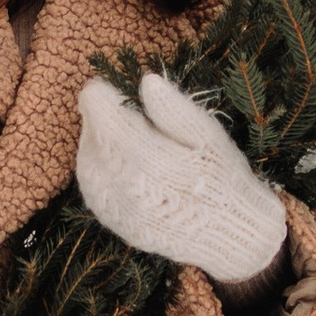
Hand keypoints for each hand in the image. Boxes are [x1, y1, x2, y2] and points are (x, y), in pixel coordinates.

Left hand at [74, 69, 288, 288]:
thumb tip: (146, 81)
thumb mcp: (208, 137)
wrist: (229, 234)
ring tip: (120, 135)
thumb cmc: (223, 178)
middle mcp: (125, 185)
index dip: (102, 94)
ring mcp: (117, 208)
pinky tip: (118, 163)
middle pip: (90, 135)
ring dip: (96, 143)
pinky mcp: (115, 223)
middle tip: (120, 110)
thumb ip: (174, 110)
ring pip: (85, 162)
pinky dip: (98, 169)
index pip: (101, 113)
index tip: (108, 87)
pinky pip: (91, 188)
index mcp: (148, 158)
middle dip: (100, 117)